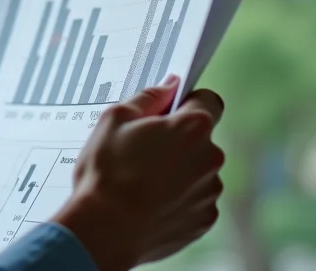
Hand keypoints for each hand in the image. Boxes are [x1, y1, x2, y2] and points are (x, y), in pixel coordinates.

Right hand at [52, 75, 224, 270]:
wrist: (104, 229)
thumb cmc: (106, 172)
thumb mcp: (115, 119)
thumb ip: (148, 98)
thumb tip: (169, 86)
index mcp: (193, 127)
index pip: (207, 100)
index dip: (186, 103)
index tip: (167, 112)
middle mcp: (210, 158)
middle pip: (200, 139)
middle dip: (177, 141)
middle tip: (140, 151)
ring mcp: (209, 192)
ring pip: (196, 171)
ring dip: (177, 171)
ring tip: (140, 181)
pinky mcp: (203, 220)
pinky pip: (193, 200)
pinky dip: (176, 199)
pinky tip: (148, 202)